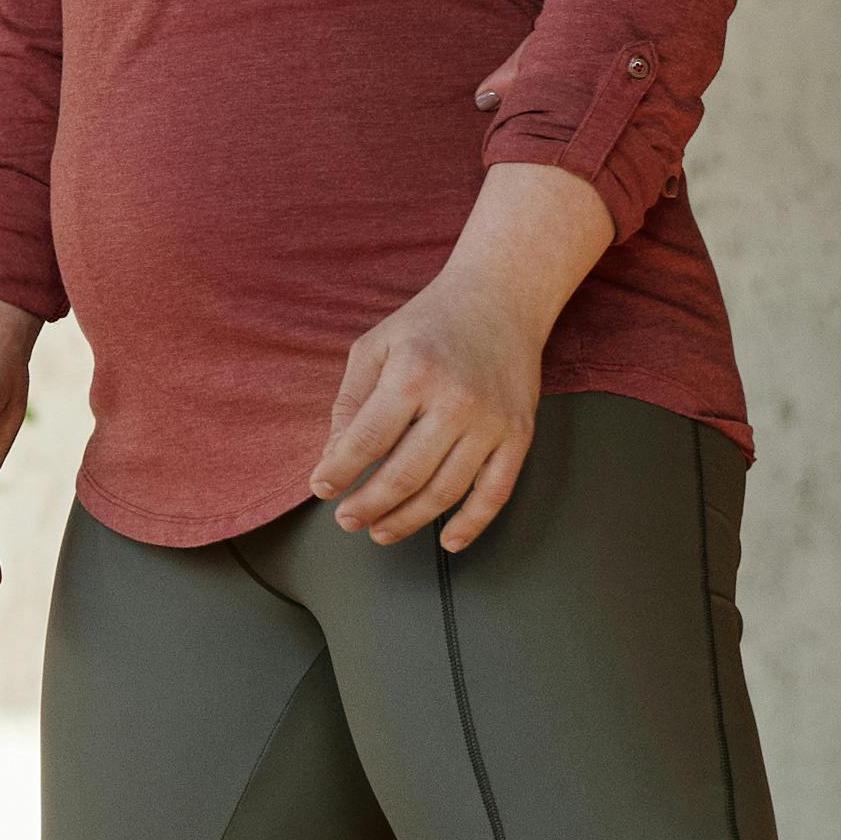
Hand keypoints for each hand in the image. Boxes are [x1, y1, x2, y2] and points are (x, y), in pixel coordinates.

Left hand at [314, 268, 548, 550]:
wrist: (501, 299)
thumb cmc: (429, 323)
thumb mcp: (374, 346)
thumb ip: (350, 401)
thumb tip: (335, 457)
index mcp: (413, 375)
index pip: (367, 440)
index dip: (339, 472)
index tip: (321, 489)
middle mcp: (456, 402)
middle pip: (405, 475)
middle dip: (368, 506)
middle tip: (347, 520)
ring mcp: (492, 422)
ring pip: (446, 492)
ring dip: (408, 520)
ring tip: (379, 531)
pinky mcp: (519, 435)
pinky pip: (495, 493)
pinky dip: (471, 524)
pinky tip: (446, 541)